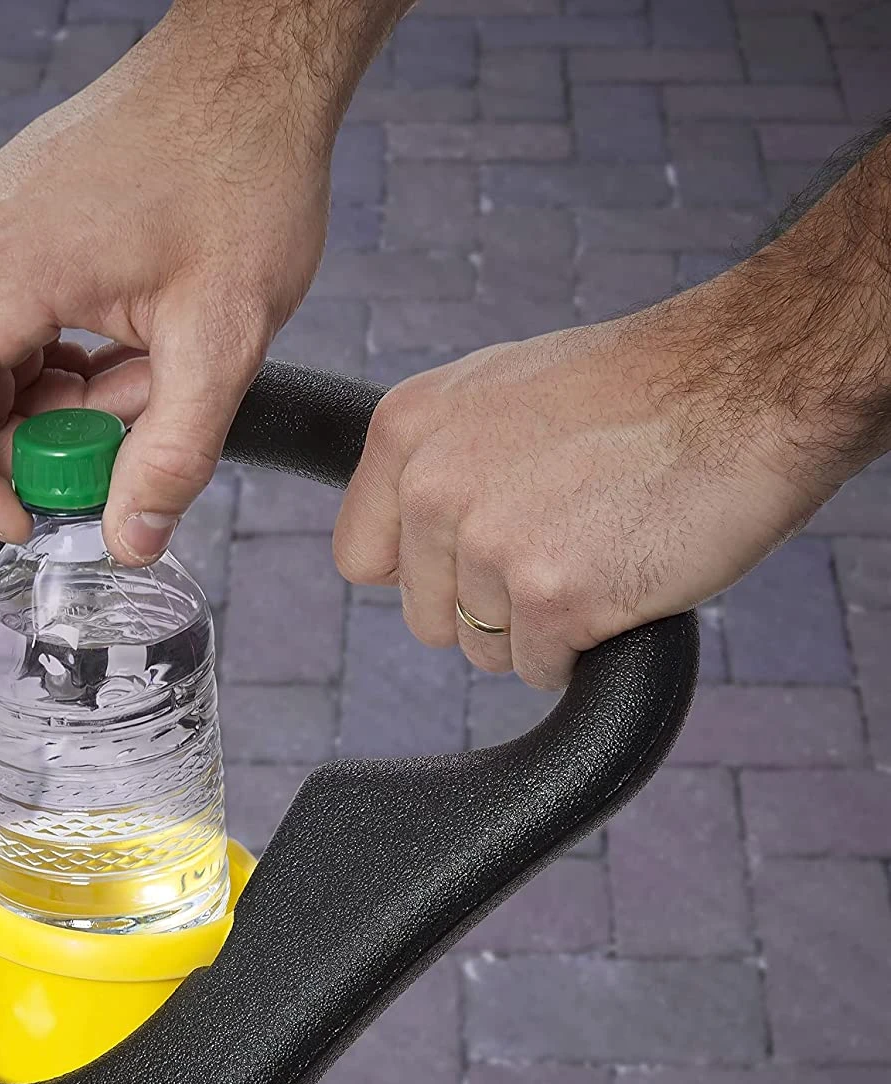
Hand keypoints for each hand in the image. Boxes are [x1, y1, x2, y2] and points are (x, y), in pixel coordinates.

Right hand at [0, 13, 332, 563]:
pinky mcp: (5, 241)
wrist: (248, 71)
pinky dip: (68, 376)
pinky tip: (137, 353)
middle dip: (42, 451)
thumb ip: (174, 454)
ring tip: (153, 376)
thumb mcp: (223, 334)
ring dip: (67, 413)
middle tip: (135, 433)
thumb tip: (130, 543)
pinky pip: (10, 344)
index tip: (30, 516)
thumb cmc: (240, 168)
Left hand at [333, 281, 841, 689]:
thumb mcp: (497, 393)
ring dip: (541, 625)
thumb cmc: (637, 389)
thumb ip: (432, 464)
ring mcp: (490, 543)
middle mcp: (433, 486)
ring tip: (600, 549)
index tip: (473, 554)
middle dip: (490, 603)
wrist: (754, 382)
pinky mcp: (550, 596)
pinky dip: (582, 648)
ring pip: (483, 649)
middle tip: (565, 541)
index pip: (361, 559)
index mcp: (408, 432)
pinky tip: (622, 582)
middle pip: (426, 617)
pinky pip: (537, 670)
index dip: (422, 572)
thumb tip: (395, 540)